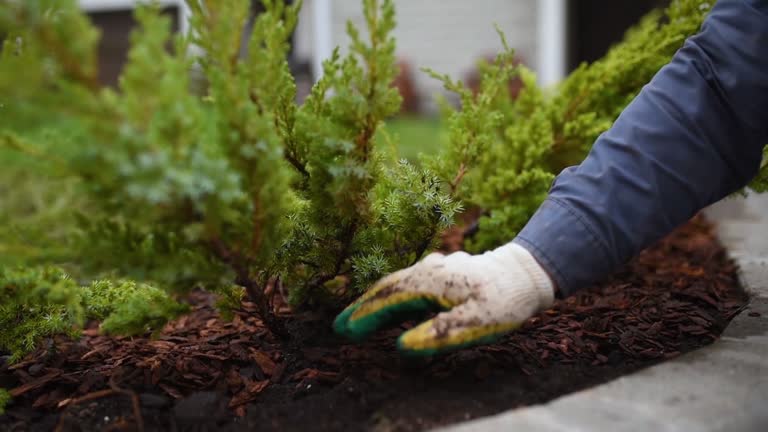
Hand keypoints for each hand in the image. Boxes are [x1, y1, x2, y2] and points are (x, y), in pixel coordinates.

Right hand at [333, 243, 554, 354]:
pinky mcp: (442, 271)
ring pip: (398, 284)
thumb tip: (402, 346)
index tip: (344, 331)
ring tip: (358, 317)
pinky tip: (394, 302)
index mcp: (429, 282)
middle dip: (361, 307)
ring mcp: (435, 268)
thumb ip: (439, 334)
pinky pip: (411, 282)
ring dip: (376, 300)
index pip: (387, 300)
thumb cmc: (503, 301)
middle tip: (339, 326)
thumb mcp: (476, 323)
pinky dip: (395, 294)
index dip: (364, 316)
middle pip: (386, 289)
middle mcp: (427, 271)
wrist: (525, 274)